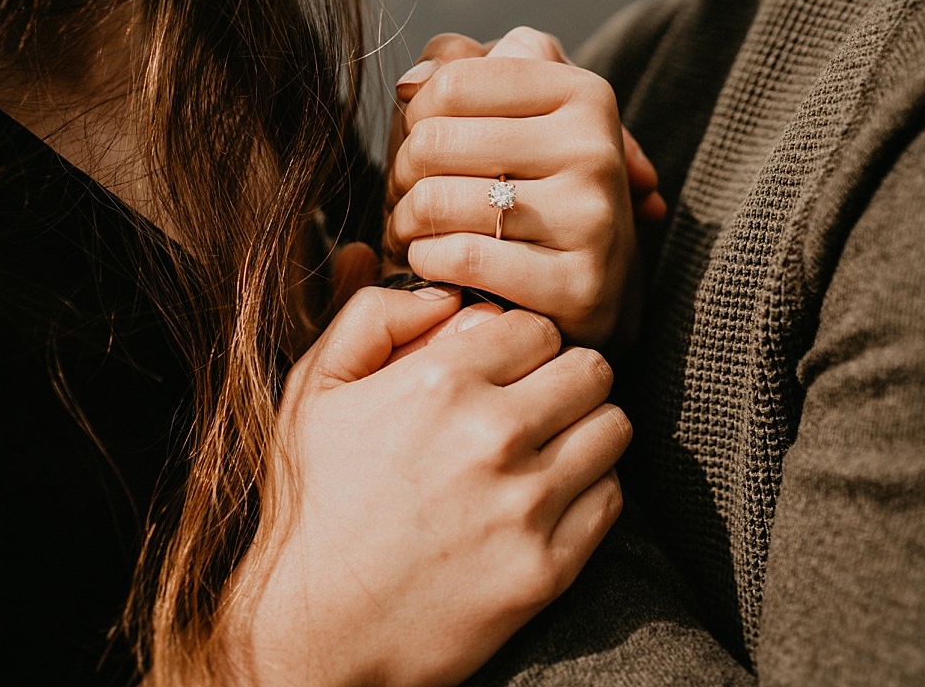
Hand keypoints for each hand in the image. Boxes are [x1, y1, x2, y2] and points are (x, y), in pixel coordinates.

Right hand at [229, 285, 628, 686]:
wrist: (315, 630)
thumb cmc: (312, 504)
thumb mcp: (312, 390)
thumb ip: (371, 316)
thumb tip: (444, 294)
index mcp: (439, 381)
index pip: (536, 327)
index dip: (521, 346)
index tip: (503, 372)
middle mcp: (492, 435)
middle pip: (589, 369)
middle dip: (563, 380)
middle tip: (534, 407)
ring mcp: (525, 504)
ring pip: (613, 428)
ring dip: (585, 431)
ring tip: (546, 452)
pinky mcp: (547, 568)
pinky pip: (611, 498)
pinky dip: (588, 492)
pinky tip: (546, 502)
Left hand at [386, 27, 660, 347]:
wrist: (600, 286)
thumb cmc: (537, 187)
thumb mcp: (517, 111)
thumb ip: (461, 68)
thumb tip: (412, 81)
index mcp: (584, 94)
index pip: (451, 82)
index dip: (414, 115)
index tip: (422, 141)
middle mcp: (595, 150)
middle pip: (432, 141)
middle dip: (400, 174)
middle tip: (407, 195)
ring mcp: (591, 220)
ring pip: (436, 201)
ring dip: (405, 223)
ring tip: (414, 231)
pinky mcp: (577, 286)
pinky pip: (460, 258)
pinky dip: (426, 261)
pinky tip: (435, 261)